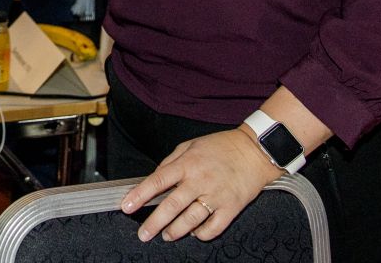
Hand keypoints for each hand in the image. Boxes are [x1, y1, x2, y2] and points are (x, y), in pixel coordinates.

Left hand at [119, 129, 280, 242]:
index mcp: (187, 164)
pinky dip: (201, 234)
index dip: (140, 195)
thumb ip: (170, 162)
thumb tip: (155, 178)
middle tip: (143, 234)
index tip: (127, 206)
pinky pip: (213, 228)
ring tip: (166, 236)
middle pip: (172, 206)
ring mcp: (216, 196)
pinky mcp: (232, 208)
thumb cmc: (220, 147)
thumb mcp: (190, 145)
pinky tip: (194, 233)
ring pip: (190, 220)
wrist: (254, 151)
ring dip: (175, 231)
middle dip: (154, 223)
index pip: (157, 181)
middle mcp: (200, 181)